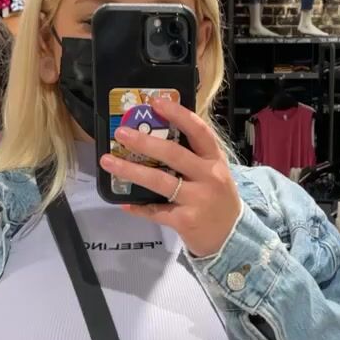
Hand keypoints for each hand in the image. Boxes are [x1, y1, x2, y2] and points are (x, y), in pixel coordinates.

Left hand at [99, 99, 241, 257]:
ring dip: (131, 171)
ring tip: (108, 161)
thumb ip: (193, 156)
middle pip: (173, 154)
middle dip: (144, 142)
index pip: (198, 131)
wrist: (231, 237)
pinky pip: (156, 211)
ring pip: (159, 181)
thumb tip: (157, 134)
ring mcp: (197, 200)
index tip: (155, 102)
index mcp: (214, 160)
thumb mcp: (214, 173)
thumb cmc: (217, 199)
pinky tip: (123, 202)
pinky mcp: (185, 221)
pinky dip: (138, 207)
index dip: (178, 114)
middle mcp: (208, 177)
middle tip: (121, 133)